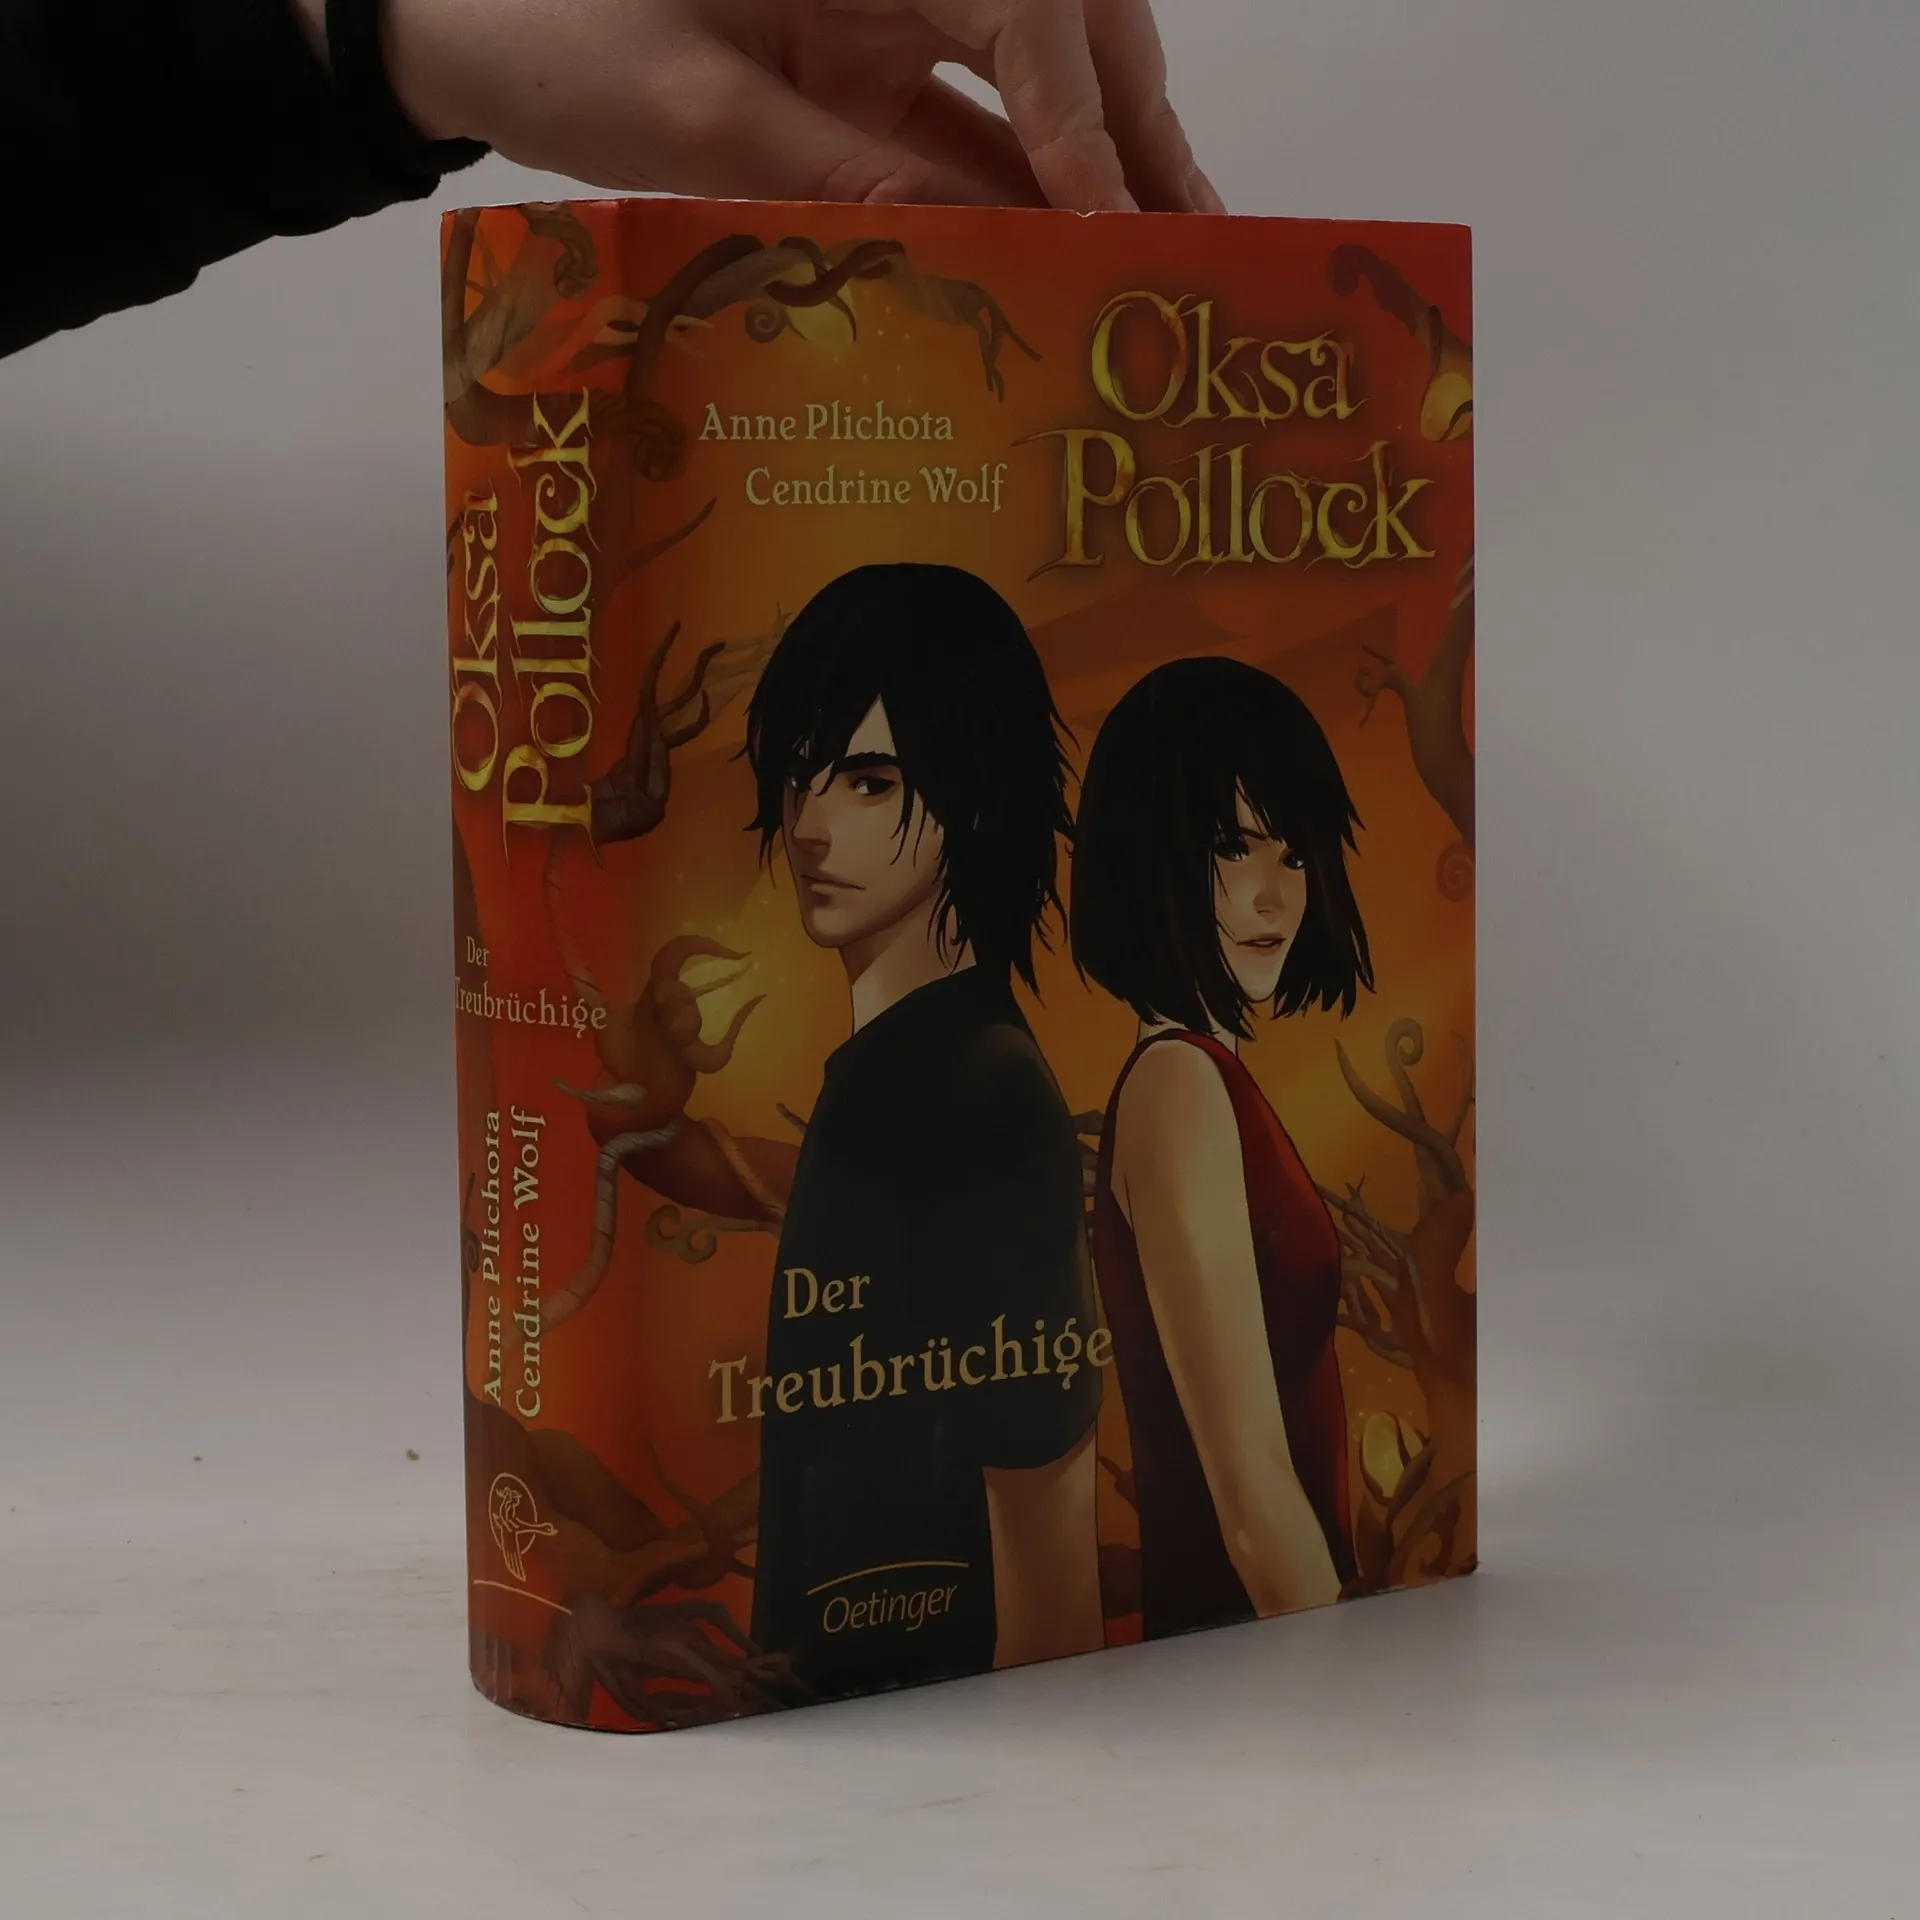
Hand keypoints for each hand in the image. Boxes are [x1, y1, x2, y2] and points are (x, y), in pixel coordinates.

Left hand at [371, 0, 1222, 213]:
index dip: (1077, 108)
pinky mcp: (861, 71)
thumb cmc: (548, 31)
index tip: (1105, 211)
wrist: (455, 21)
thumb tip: (981, 241)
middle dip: (1131, 124)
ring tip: (1158, 250)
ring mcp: (883, 13)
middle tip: (1190, 229)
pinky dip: (1020, 189)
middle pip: (1062, 23)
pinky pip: (963, 126)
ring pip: (1029, 78)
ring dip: (1097, 163)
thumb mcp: (695, 115)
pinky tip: (1063, 253)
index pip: (1018, 3)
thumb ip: (841, 175)